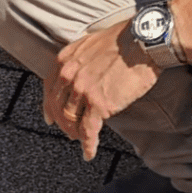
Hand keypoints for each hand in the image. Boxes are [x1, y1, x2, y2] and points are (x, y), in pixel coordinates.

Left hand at [43, 19, 162, 160]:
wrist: (142, 41)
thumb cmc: (123, 39)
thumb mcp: (90, 44)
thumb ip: (79, 59)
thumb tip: (79, 71)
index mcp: (65, 60)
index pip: (50, 89)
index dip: (49, 107)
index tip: (50, 118)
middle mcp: (69, 76)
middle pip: (59, 108)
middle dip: (63, 124)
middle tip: (69, 133)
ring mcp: (82, 91)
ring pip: (71, 120)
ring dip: (75, 134)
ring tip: (81, 140)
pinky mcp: (99, 104)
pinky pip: (89, 130)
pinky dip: (88, 144)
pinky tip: (89, 152)